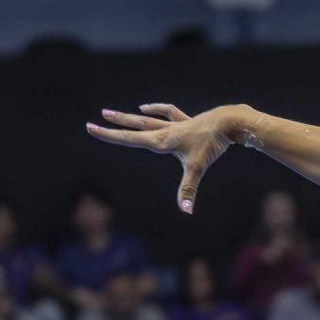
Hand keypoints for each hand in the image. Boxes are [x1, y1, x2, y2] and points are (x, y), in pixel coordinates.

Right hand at [85, 102, 239, 214]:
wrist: (229, 122)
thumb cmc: (212, 144)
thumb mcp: (198, 167)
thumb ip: (189, 190)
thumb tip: (186, 211)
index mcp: (161, 141)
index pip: (130, 139)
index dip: (109, 135)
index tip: (91, 128)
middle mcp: (164, 131)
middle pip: (134, 127)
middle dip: (114, 126)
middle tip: (95, 120)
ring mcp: (175, 125)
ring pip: (146, 120)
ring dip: (128, 117)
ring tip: (110, 113)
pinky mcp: (185, 122)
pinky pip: (166, 114)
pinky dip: (155, 110)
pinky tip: (146, 108)